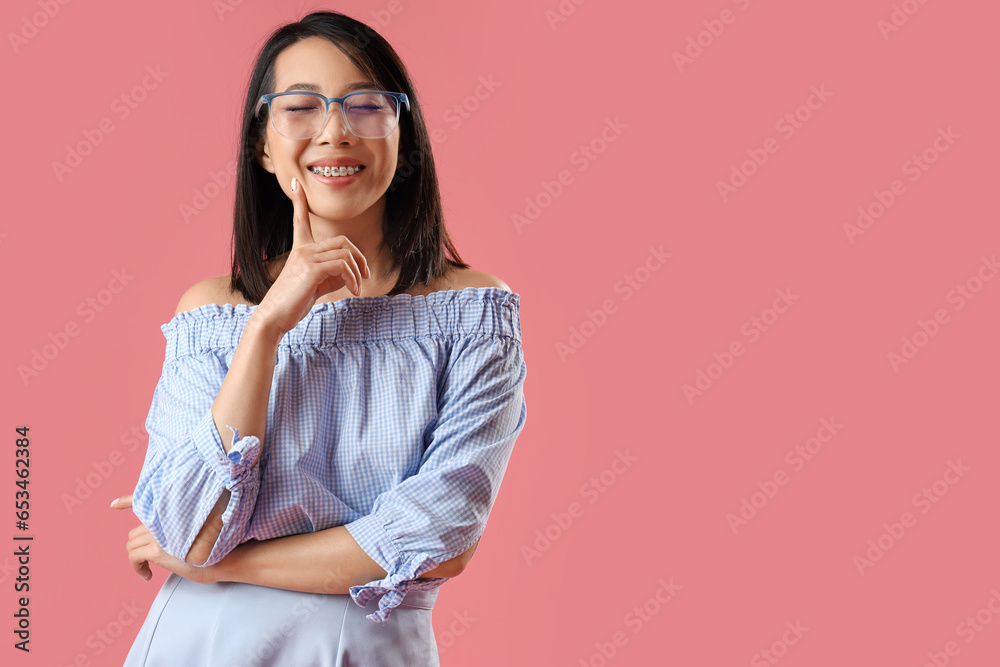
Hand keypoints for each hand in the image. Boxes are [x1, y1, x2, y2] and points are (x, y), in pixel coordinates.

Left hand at [111, 494, 217, 584]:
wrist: (224, 559)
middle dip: (139, 545)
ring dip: (137, 557)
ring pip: (132, 543)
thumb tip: (168, 537)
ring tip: (149, 568)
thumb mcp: (199, 531)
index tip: (115, 504)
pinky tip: (147, 575)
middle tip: (149, 558)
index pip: (143, 500)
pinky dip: (137, 568)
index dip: (127, 501)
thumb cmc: (216, 548)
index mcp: (173, 512)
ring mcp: (160, 533)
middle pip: (136, 531)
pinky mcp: (157, 550)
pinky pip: (133, 557)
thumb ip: (180, 526)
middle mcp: (164, 520)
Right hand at [252, 177, 370, 336]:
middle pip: (342, 241)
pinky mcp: (311, 269)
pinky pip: (343, 266)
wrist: (274, 318)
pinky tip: (353, 292)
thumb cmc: (294, 303)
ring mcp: (306, 257)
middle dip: (359, 258)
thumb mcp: (317, 285)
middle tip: (365, 276)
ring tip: (357, 290)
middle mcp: (302, 249)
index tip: (295, 183)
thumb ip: (334, 275)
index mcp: (300, 249)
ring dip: (358, 274)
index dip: (299, 200)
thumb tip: (354, 273)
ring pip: (346, 255)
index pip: (300, 219)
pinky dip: (353, 279)